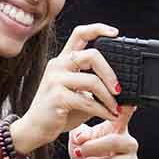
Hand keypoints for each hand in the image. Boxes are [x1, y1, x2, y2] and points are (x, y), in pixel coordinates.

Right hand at [12, 23, 122, 152]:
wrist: (36, 129)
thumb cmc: (60, 111)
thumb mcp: (81, 94)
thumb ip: (97, 87)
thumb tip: (122, 89)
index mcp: (64, 60)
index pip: (80, 34)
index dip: (98, 29)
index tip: (116, 33)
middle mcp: (58, 65)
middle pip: (92, 55)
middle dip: (110, 73)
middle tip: (119, 89)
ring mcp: (55, 79)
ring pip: (92, 80)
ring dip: (109, 97)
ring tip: (116, 108)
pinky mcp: (56, 96)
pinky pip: (87, 100)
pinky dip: (103, 110)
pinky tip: (110, 116)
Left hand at [71, 108, 139, 158]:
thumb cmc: (86, 151)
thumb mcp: (78, 139)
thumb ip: (80, 134)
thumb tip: (82, 137)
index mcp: (118, 129)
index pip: (125, 115)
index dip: (127, 109)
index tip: (127, 103)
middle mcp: (128, 143)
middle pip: (115, 142)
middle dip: (94, 148)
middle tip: (80, 151)